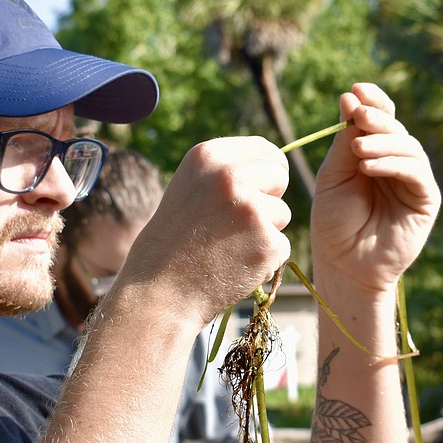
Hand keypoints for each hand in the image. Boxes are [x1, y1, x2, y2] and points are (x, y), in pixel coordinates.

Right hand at [121, 136, 291, 322]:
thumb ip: (225, 172)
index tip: (255, 190)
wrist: (159, 292)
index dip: (266, 172)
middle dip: (268, 198)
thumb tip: (273, 163)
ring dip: (265, 231)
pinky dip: (265, 259)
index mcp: (208, 156)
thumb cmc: (172, 243)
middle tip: (236, 224)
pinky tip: (234, 265)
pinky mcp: (267, 242)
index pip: (266, 150)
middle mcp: (231, 176)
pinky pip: (282, 245)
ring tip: (227, 246)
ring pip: (283, 213)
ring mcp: (251, 209)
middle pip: (280, 176)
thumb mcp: (189, 188)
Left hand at [311, 83, 440, 295]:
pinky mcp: (426, 199)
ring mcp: (413, 180)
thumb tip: (351, 96)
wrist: (343, 265)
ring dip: (384, 142)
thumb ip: (344, 141)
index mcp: (373, 154)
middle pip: (396, 128)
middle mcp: (395, 163)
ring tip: (359, 149)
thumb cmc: (334, 223)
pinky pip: (416, 172)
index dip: (372, 100)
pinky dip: (394, 164)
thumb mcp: (333, 175)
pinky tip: (370, 166)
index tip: (355, 88)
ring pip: (409, 147)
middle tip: (358, 114)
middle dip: (377, 117)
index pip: (379, 118)